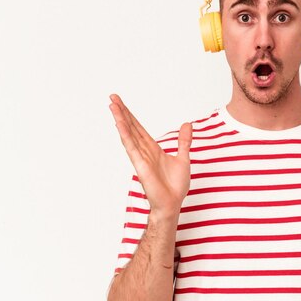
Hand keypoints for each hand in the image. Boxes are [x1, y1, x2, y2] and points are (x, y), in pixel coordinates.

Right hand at [109, 94, 191, 215]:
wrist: (173, 204)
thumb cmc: (176, 186)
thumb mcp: (184, 158)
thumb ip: (184, 141)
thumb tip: (187, 124)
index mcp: (153, 149)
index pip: (139, 128)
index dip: (131, 115)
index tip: (121, 103)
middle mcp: (144, 151)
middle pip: (131, 127)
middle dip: (122, 112)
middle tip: (112, 97)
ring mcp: (141, 158)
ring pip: (129, 135)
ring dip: (121, 120)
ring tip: (112, 106)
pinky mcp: (140, 166)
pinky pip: (132, 147)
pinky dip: (126, 135)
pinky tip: (119, 124)